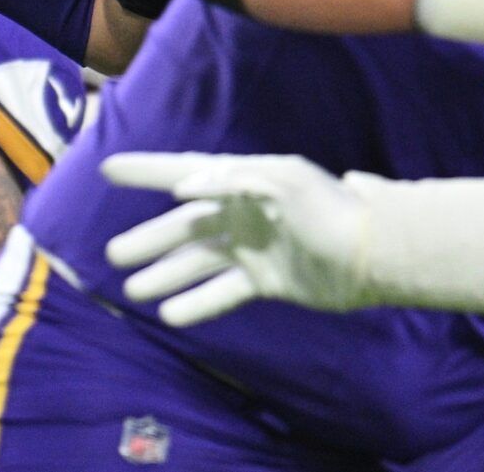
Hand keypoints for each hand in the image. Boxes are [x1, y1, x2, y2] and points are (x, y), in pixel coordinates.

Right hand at [101, 151, 371, 326]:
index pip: (182, 171)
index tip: (108, 169)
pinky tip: (171, 314)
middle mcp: (239, 212)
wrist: (374, 254)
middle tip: (112, 254)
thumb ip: (232, 181)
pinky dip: (197, 303)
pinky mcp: (265, 280)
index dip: (145, 171)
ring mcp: (251, 248)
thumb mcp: (283, 181)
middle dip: (147, 239)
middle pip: (182, 226)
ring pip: (196, 261)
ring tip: (132, 289)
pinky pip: (222, 291)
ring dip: (165, 274)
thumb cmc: (330, 209)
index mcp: (240, 181)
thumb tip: (180, 193)